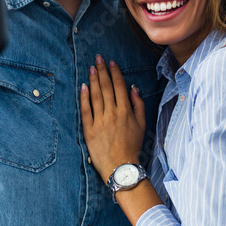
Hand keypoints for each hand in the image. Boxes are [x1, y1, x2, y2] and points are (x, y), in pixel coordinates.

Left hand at [79, 55, 146, 184]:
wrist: (121, 167)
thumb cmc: (132, 146)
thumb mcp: (142, 125)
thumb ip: (138, 105)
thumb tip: (133, 88)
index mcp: (126, 111)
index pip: (119, 86)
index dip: (115, 73)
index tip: (111, 63)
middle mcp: (112, 113)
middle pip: (106, 87)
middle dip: (102, 71)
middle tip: (98, 59)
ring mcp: (100, 121)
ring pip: (95, 96)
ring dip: (93, 80)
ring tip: (91, 68)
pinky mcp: (89, 129)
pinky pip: (86, 110)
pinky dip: (84, 97)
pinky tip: (83, 86)